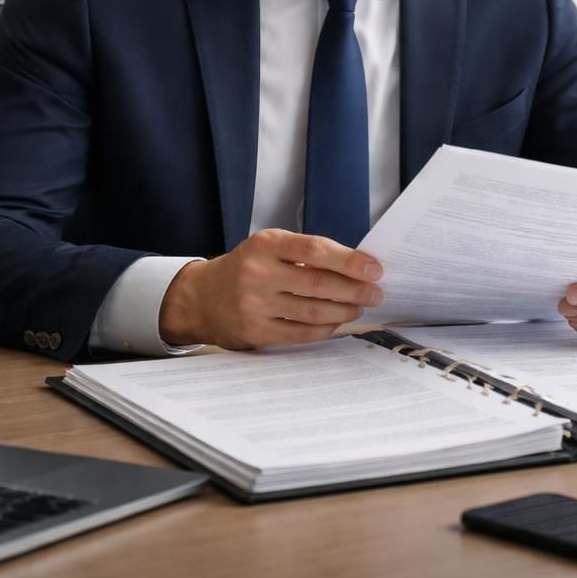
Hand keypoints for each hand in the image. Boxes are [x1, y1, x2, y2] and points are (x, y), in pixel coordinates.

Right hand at [159, 229, 383, 349]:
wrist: (201, 297)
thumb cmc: (246, 268)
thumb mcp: (269, 248)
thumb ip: (305, 253)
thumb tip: (356, 266)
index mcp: (266, 244)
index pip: (316, 250)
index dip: (350, 261)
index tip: (375, 269)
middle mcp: (258, 273)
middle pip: (319, 283)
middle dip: (355, 290)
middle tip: (375, 293)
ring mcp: (254, 304)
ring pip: (313, 311)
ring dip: (345, 311)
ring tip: (359, 307)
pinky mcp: (255, 331)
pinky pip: (301, 333)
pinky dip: (325, 328)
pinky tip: (337, 322)